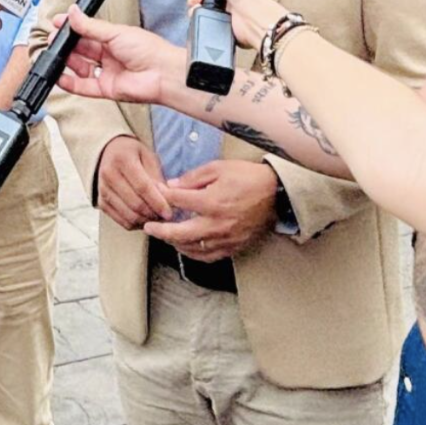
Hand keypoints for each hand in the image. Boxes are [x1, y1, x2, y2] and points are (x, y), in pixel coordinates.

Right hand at [54, 6, 185, 104]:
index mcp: (114, 38)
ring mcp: (107, 72)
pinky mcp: (106, 89)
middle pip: (82, 49)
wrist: (163, 74)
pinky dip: (71, 83)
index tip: (58, 23)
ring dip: (68, 62)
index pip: (87, 31)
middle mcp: (109, 55)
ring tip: (57, 56)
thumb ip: (90, 26)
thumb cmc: (149, 50)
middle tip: (55, 39)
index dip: (72, 28)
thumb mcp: (115, 32)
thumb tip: (73, 12)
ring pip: (81, 67)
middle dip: (67, 44)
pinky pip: (84, 87)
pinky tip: (60, 76)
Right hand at [96, 136, 171, 229]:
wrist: (109, 152)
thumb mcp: (149, 158)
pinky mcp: (101, 202)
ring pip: (128, 215)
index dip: (158, 202)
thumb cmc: (134, 155)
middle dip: (153, 214)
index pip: (143, 187)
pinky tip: (145, 219)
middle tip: (166, 218)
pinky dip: (135, 224)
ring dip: (145, 221)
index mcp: (123, 159)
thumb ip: (157, 178)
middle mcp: (108, 174)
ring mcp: (102, 190)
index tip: (169, 213)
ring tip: (157, 218)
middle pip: (135, 204)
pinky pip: (120, 221)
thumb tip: (166, 200)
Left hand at [144, 160, 277, 262]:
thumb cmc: (248, 178)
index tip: (155, 194)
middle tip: (148, 227)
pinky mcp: (234, 247)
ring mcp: (225, 238)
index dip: (163, 197)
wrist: (277, 194)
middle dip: (160, 231)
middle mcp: (217, 223)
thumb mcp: (219, 168)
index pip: (178, 201)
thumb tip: (171, 185)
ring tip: (164, 236)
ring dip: (174, 243)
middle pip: (179, 233)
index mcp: (212, 201)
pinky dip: (193, 253)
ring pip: (192, 248)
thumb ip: (193, 177)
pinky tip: (185, 247)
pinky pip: (208, 256)